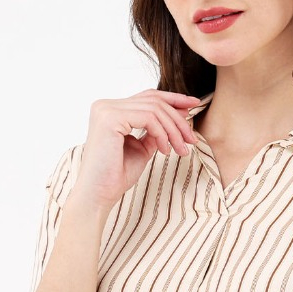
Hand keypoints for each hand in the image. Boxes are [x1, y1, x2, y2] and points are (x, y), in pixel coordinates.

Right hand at [72, 89, 202, 210]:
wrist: (99, 194)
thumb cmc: (116, 176)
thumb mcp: (141, 149)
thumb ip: (155, 132)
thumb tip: (177, 117)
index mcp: (110, 110)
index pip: (147, 97)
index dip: (172, 99)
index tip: (194, 106)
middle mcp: (105, 105)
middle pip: (153, 101)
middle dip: (178, 119)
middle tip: (191, 139)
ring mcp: (106, 110)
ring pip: (154, 109)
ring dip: (173, 130)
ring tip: (181, 150)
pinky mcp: (110, 118)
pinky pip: (148, 118)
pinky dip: (162, 134)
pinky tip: (166, 151)